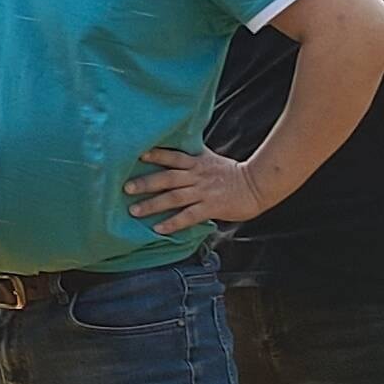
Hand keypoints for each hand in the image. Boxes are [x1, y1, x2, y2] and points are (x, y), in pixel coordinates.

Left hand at [126, 139, 266, 235]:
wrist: (257, 184)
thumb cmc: (232, 173)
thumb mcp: (210, 159)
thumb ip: (192, 159)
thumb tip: (174, 154)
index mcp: (196, 163)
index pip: (172, 156)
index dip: (155, 155)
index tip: (137, 155)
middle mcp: (197, 176)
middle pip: (167, 178)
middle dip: (145, 182)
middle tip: (126, 188)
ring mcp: (203, 192)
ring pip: (174, 197)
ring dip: (153, 204)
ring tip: (134, 210)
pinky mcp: (211, 207)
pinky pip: (189, 216)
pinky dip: (173, 222)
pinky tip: (159, 228)